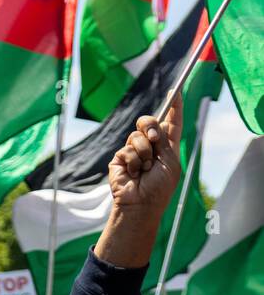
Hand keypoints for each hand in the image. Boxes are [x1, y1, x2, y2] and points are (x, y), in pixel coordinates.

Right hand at [108, 94, 182, 214]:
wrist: (140, 203)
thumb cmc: (160, 187)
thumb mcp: (169, 162)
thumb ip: (164, 142)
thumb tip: (156, 126)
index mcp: (168, 147)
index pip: (171, 122)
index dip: (174, 107)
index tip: (174, 90)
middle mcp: (151, 146)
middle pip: (150, 122)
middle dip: (151, 126)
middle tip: (154, 139)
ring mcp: (134, 150)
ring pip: (137, 136)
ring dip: (144, 153)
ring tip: (144, 169)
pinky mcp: (120, 157)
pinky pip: (127, 149)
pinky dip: (133, 162)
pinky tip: (134, 174)